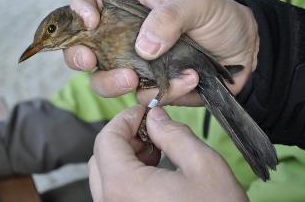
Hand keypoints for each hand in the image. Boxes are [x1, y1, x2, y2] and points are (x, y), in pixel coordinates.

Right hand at [65, 0, 257, 104]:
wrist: (248, 53)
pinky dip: (163, 92)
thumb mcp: (197, 4)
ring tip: (137, 79)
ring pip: (104, 80)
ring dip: (114, 82)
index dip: (80, 9)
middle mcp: (127, 38)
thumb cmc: (221, 19)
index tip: (91, 22)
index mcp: (132, 8)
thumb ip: (169, 16)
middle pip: (84, 48)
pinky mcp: (154, 88)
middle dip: (79, 57)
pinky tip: (189, 80)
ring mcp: (137, 66)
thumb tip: (143, 47)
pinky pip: (143, 97)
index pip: (91, 1)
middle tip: (92, 61)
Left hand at [89, 105, 247, 201]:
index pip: (106, 139)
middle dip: (124, 137)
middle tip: (151, 131)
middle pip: (101, 157)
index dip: (124, 119)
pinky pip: (114, 193)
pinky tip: (154, 173)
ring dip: (126, 156)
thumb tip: (154, 118)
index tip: (143, 112)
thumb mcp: (203, 165)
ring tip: (156, 152)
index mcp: (124, 186)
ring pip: (106, 176)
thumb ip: (173, 134)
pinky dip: (128, 176)